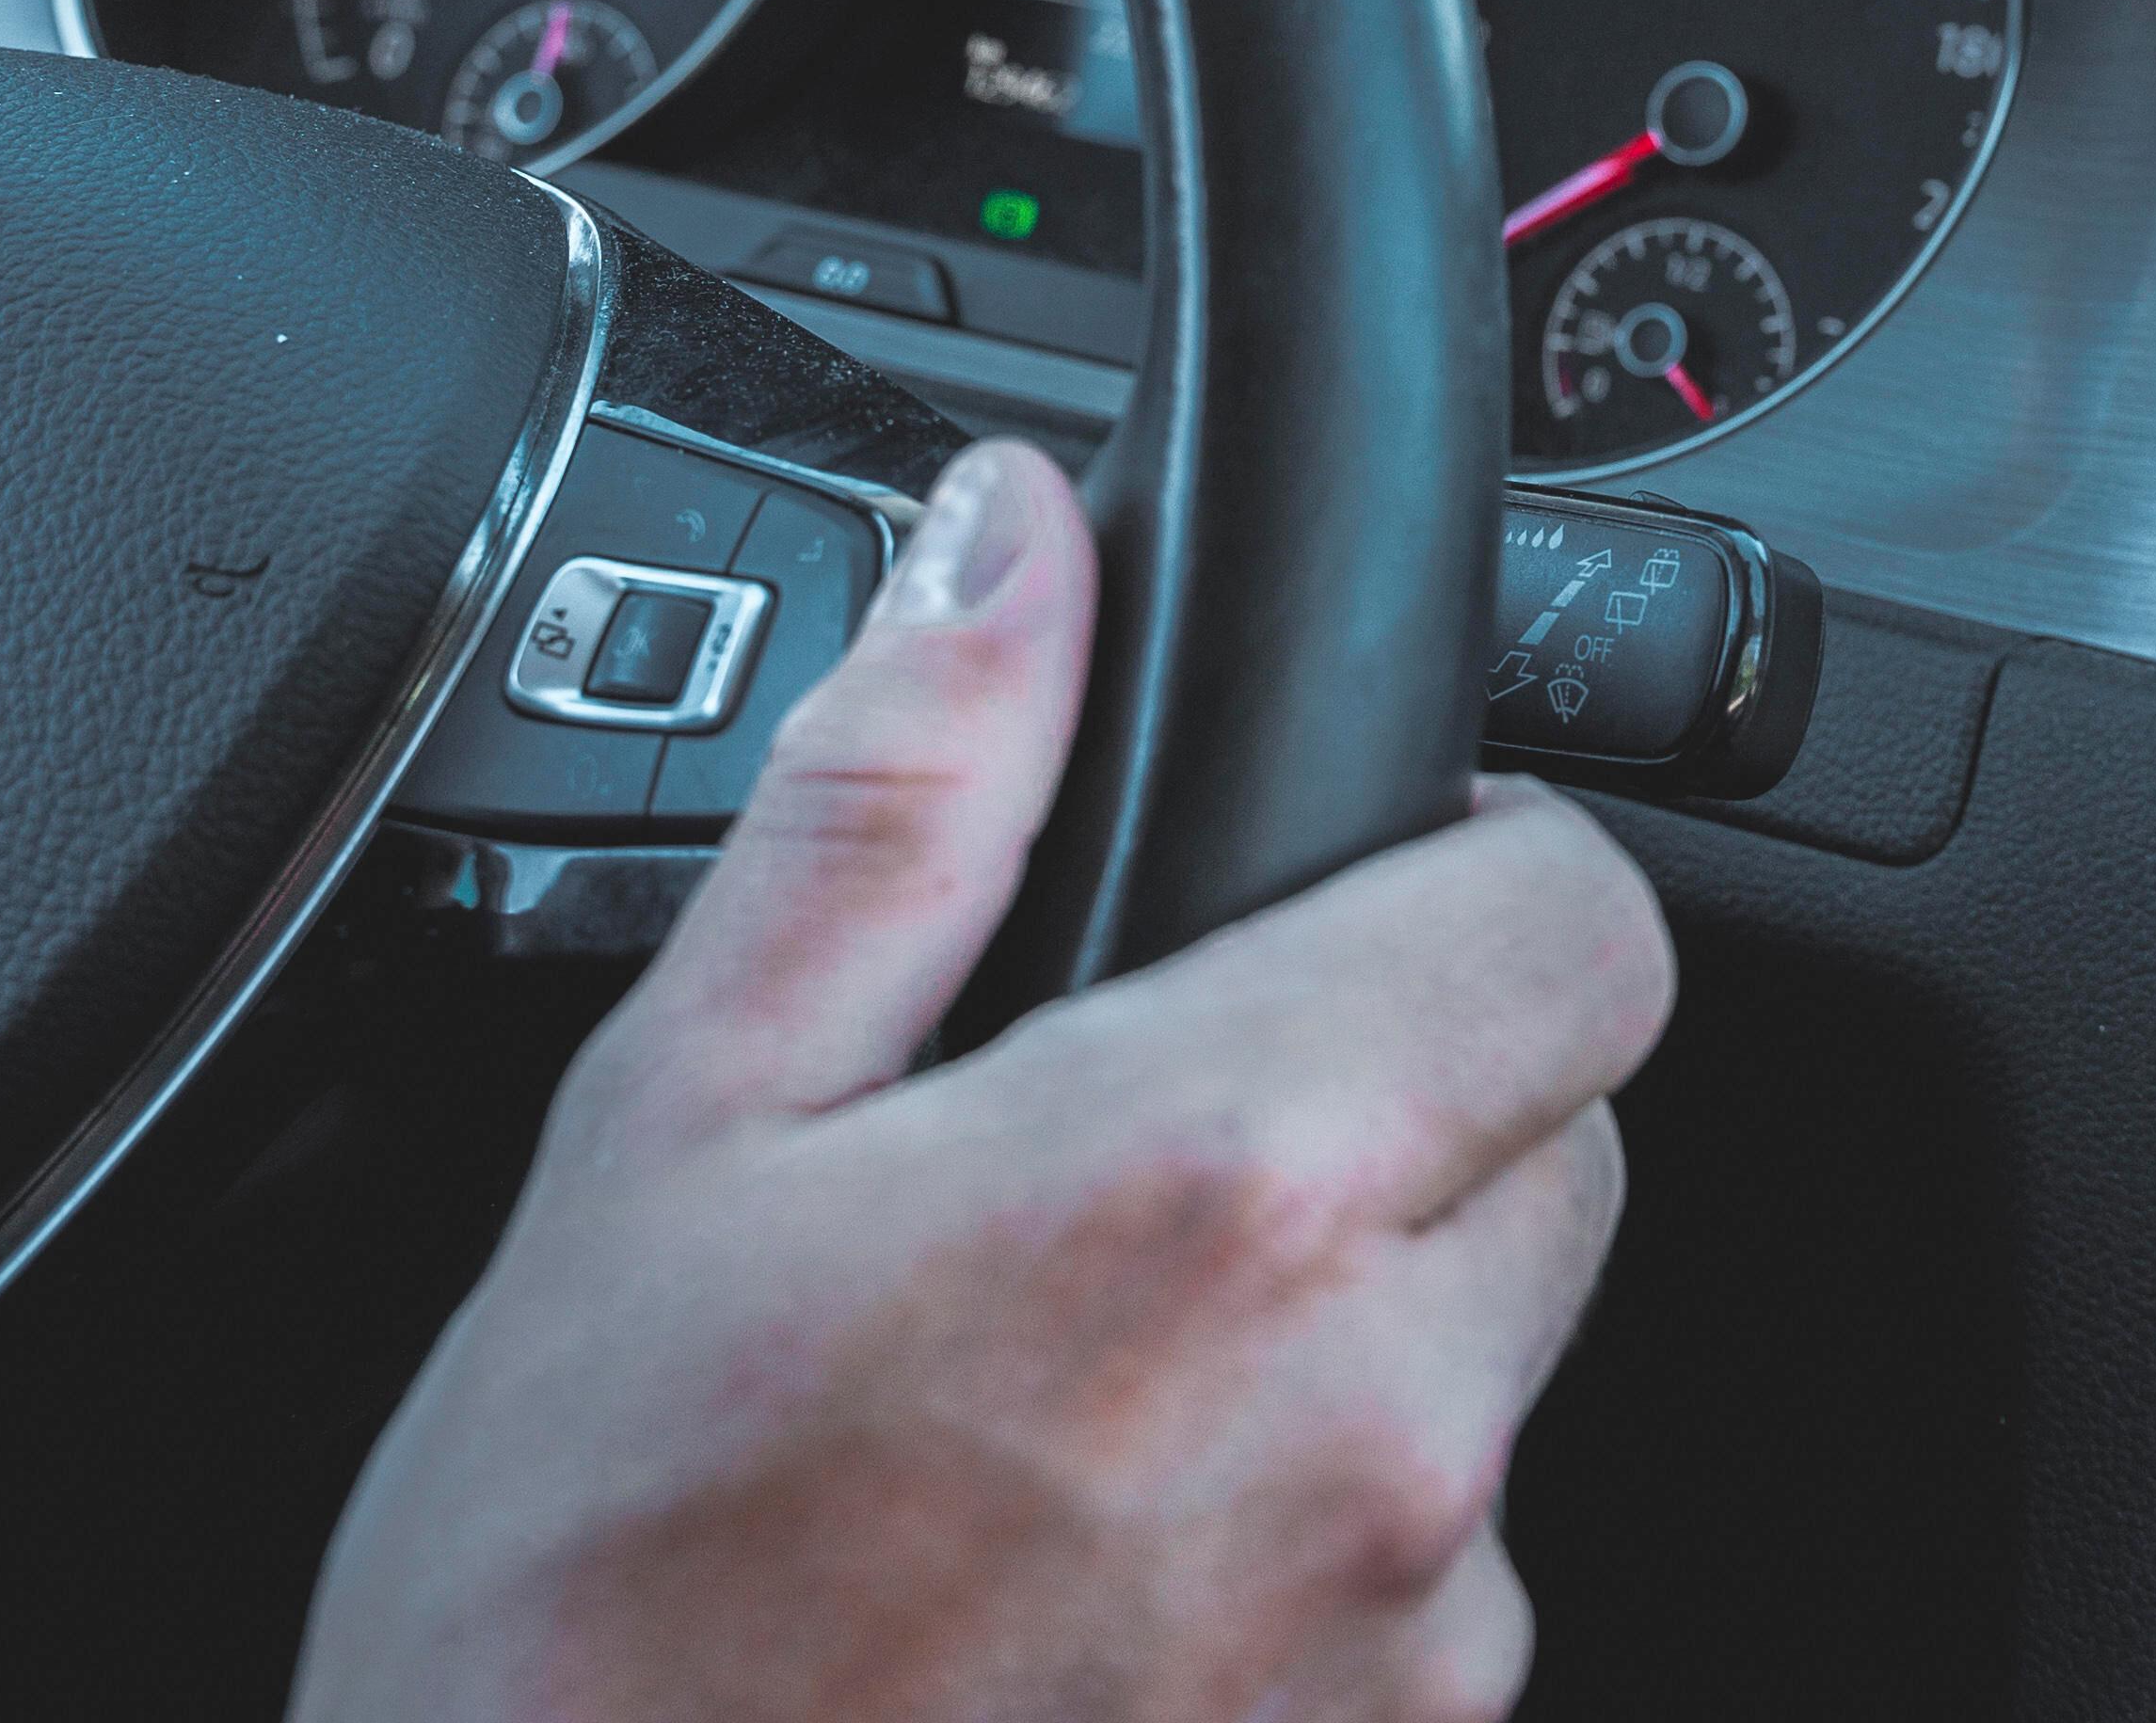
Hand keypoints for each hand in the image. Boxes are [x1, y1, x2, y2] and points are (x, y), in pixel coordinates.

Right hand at [293, 440, 1670, 1722]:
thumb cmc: (576, 1613)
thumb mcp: (671, 1133)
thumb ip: (896, 802)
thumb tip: (1009, 542)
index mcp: (1222, 1183)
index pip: (1578, 923)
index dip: (1464, 870)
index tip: (1330, 903)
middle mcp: (1381, 1417)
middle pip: (1553, 1145)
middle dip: (1388, 1116)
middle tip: (1114, 1182)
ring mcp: (1414, 1639)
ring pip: (1483, 1385)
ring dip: (1335, 1363)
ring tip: (1052, 1420)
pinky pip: (1426, 1603)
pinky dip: (1296, 1569)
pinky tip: (1072, 1590)